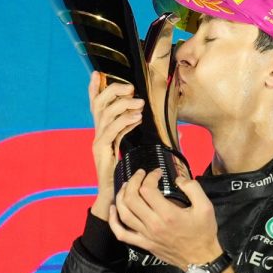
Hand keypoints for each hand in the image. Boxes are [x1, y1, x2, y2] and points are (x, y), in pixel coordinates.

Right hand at [88, 71, 144, 219]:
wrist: (116, 198)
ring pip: (105, 115)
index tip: (97, 73)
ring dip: (123, 105)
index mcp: (104, 132)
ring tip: (139, 103)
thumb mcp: (141, 150)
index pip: (96, 106)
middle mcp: (98, 135)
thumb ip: (153, 138)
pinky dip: (124, 122)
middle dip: (113, 91)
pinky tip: (137, 118)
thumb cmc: (129, 175)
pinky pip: (112, 132)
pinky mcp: (102, 152)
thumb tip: (178, 130)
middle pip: (99, 105)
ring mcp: (98, 143)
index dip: (94, 89)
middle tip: (131, 88)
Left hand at [108, 169, 223, 270]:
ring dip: (122, 196)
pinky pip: (121, 233)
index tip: (157, 173)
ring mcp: (146, 235)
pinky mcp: (143, 244)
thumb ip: (193, 188)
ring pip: (123, 213)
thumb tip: (178, 179)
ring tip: (127, 186)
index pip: (148, 190)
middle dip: (134, 181)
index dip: (150, 176)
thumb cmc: (203, 233)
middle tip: (140, 174)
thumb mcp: (206, 207)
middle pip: (132, 199)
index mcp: (168, 214)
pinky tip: (113, 209)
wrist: (200, 259)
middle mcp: (153, 224)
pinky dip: (113, 221)